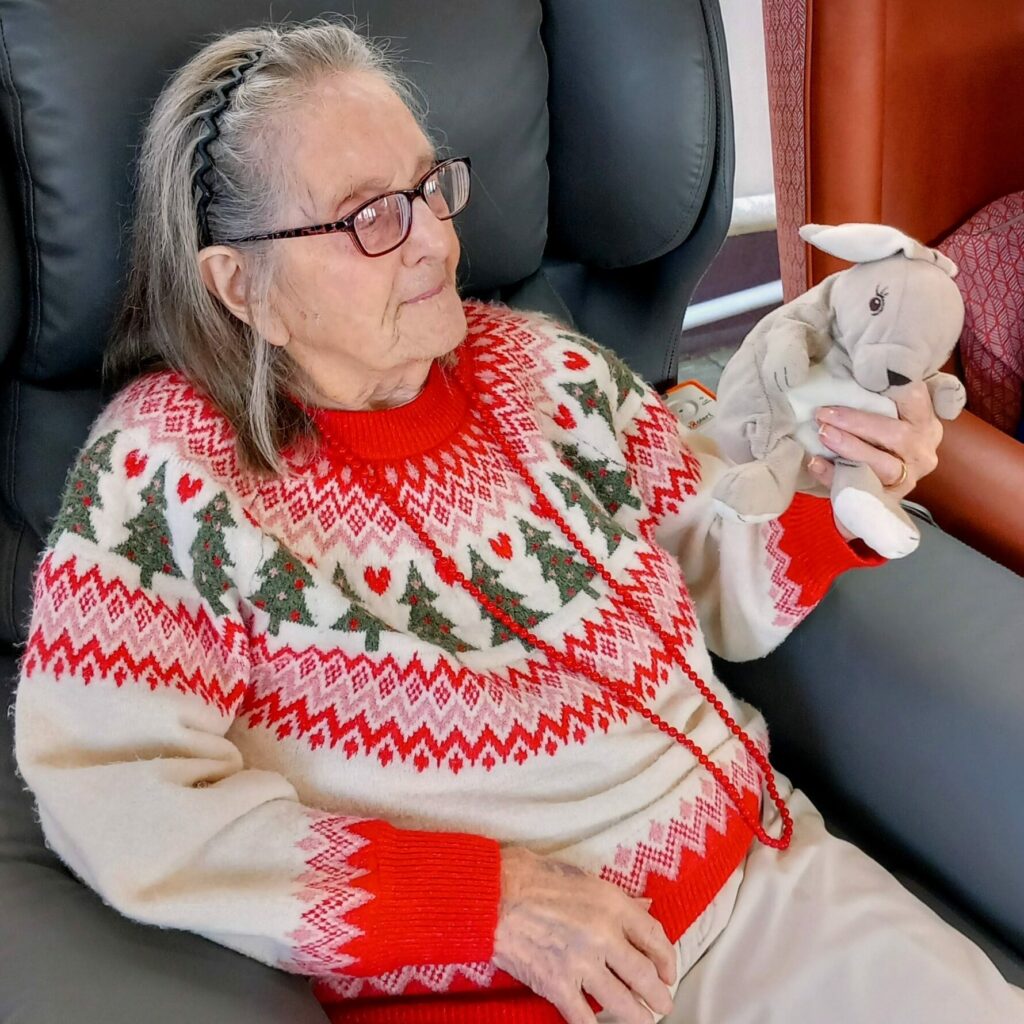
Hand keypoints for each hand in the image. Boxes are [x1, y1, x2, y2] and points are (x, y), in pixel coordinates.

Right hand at [493, 847, 676, 1023]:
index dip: (667, 958)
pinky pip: (584, 1017)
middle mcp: (603, 935)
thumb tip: (644, 909)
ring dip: (637, 1016)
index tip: (668, 969)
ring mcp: (580, 962)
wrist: (492, 895)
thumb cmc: (531, 877)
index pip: (654, 936)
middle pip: (644, 975)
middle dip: (658, 995)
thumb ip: (617, 898)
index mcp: (612, 904)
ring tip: (643, 1020)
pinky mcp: (556, 984)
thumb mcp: (582, 876)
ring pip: (621, 1002)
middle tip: (663, 1003)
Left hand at [807, 381, 942, 501]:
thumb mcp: (880, 407)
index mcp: (924, 420)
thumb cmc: (871, 435)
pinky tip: (815, 463)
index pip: (915, 397)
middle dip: (857, 423)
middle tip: (823, 414)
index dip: (895, 385)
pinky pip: (862, 488)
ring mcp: (908, 476)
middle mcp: (923, 448)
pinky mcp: (887, 499)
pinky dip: (835, 476)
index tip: (867, 374)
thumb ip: (882, 387)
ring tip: (822, 434)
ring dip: (850, 448)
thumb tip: (865, 359)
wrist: (869, 487)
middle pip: (898, 435)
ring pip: (884, 465)